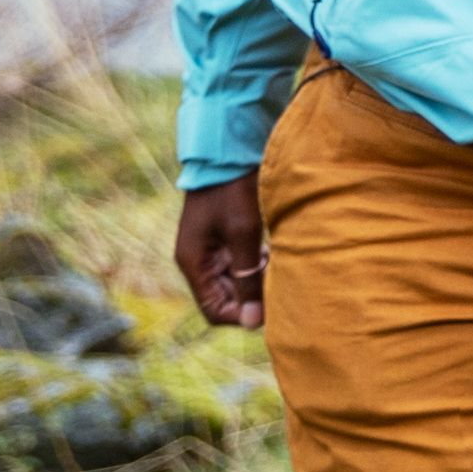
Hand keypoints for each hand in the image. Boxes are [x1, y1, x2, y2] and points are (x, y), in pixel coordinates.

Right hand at [177, 178, 264, 329]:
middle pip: (224, 298)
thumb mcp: (243, 233)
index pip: (214, 310)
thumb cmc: (233, 189)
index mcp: (194, 262)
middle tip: (278, 283)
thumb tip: (252, 321)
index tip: (270, 306)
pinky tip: (272, 254)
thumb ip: (248, 277)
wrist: (229, 150)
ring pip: (234, 283)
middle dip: (251, 297)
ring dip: (255, 281)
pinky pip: (238, 265)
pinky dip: (255, 266)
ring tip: (275, 264)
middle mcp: (198, 260)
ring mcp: (210, 249)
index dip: (241, 315)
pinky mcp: (223, 238)